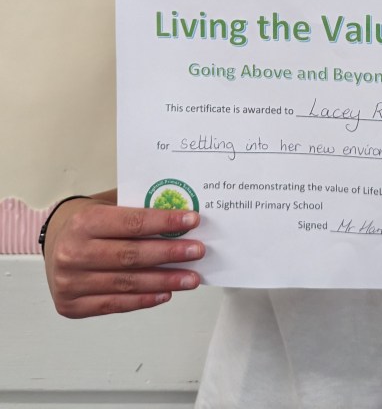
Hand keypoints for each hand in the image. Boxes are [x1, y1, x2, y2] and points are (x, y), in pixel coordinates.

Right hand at [43, 195, 204, 317]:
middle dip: (170, 253)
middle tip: (197, 251)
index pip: (132, 223)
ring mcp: (71, 283)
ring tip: (191, 278)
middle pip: (131, 256)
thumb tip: (180, 215)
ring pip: (127, 284)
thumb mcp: (107, 204)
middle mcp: (74, 253)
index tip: (192, 221)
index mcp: (84, 222)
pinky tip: (166, 293)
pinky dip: (144, 300)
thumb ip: (137, 209)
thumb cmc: (88, 221)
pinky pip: (115, 305)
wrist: (54, 243)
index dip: (164, 222)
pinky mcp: (73, 306)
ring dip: (165, 281)